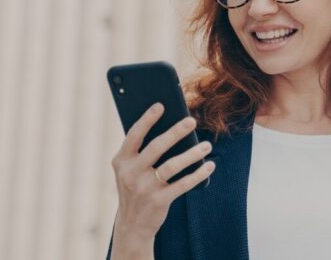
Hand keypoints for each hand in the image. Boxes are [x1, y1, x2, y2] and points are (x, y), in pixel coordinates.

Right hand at [109, 103, 215, 258]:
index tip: (161, 105)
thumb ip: (141, 152)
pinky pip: (183, 184)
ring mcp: (144, 188)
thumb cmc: (135, 188)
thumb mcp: (130, 170)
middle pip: (156, 147)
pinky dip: (198, 174)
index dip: (147, 120)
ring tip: (206, 144)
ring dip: (192, 154)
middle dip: (175, 132)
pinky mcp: (159, 201)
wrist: (132, 224)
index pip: (134, 136)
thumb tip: (169, 127)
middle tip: (191, 120)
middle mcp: (130, 173)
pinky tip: (209, 166)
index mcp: (121, 161)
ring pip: (172, 166)